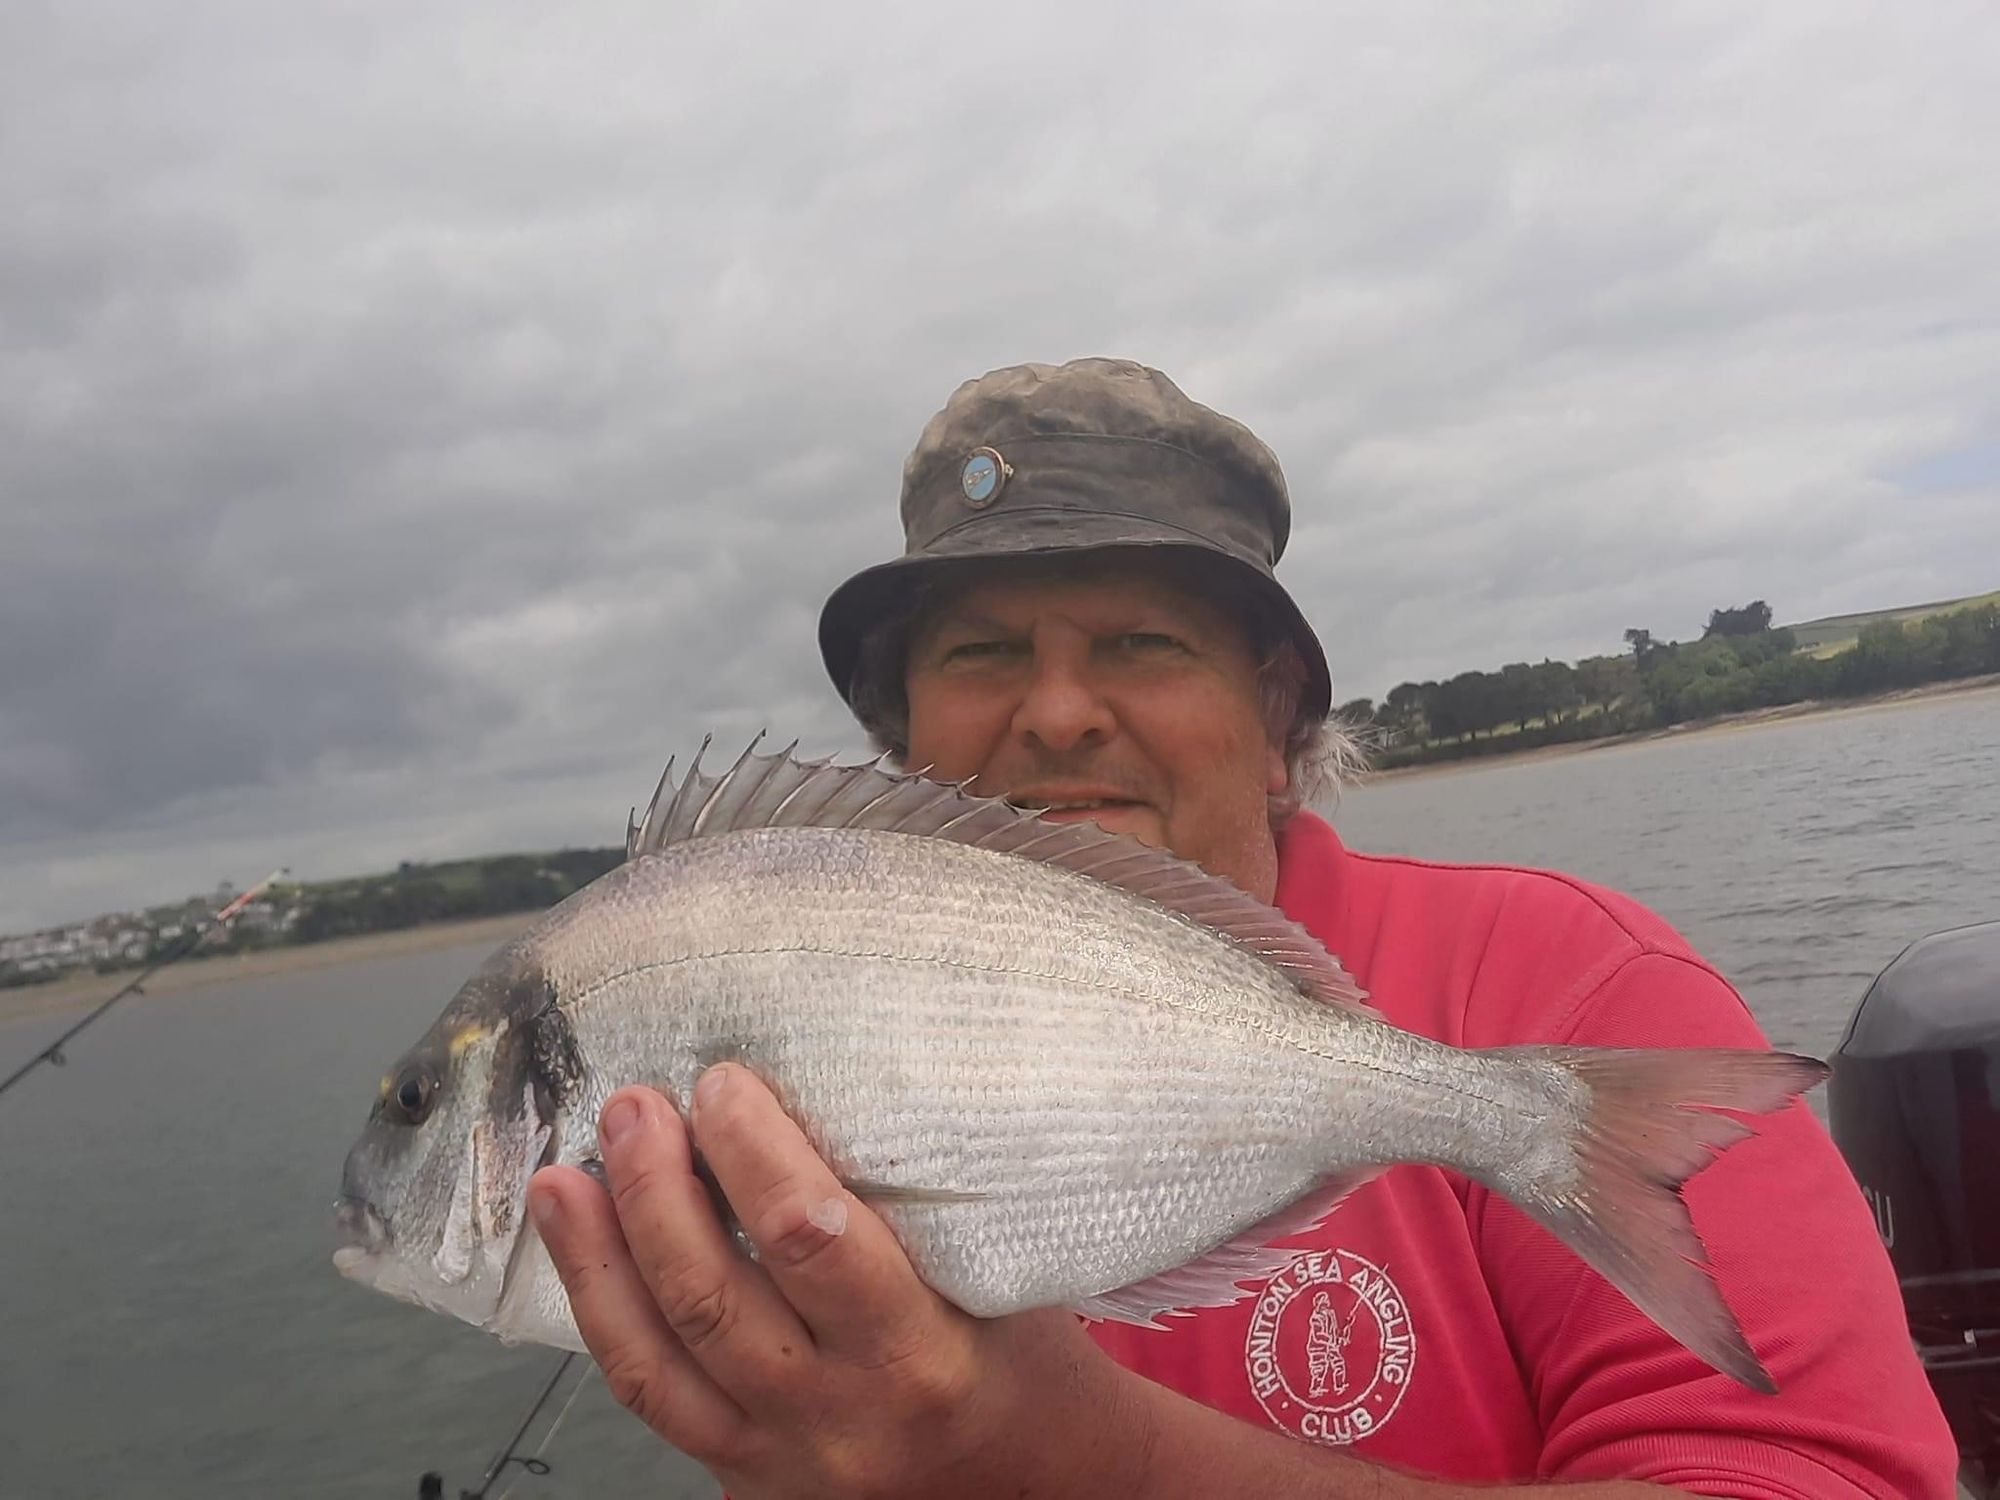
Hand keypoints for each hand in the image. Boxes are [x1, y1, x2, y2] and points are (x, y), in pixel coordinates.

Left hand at [527, 1068, 1157, 1499]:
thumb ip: (911, 1202)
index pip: (812, 1239)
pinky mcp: (739, 1474)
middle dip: (656, 1191)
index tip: (725, 1083)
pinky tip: (578, 1253)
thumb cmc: (1021, 1360)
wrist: (1025, 1486)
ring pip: (656, 1355)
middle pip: (712, 1295)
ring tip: (564, 1176)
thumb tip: (818, 1082)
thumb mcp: (994, 1273)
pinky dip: (603, 1317)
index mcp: (917, 1351)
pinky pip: (650, 1396)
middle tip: (634, 1106)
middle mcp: (838, 1410)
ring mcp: (778, 1453)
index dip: (754, 1154)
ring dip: (599, 1255)